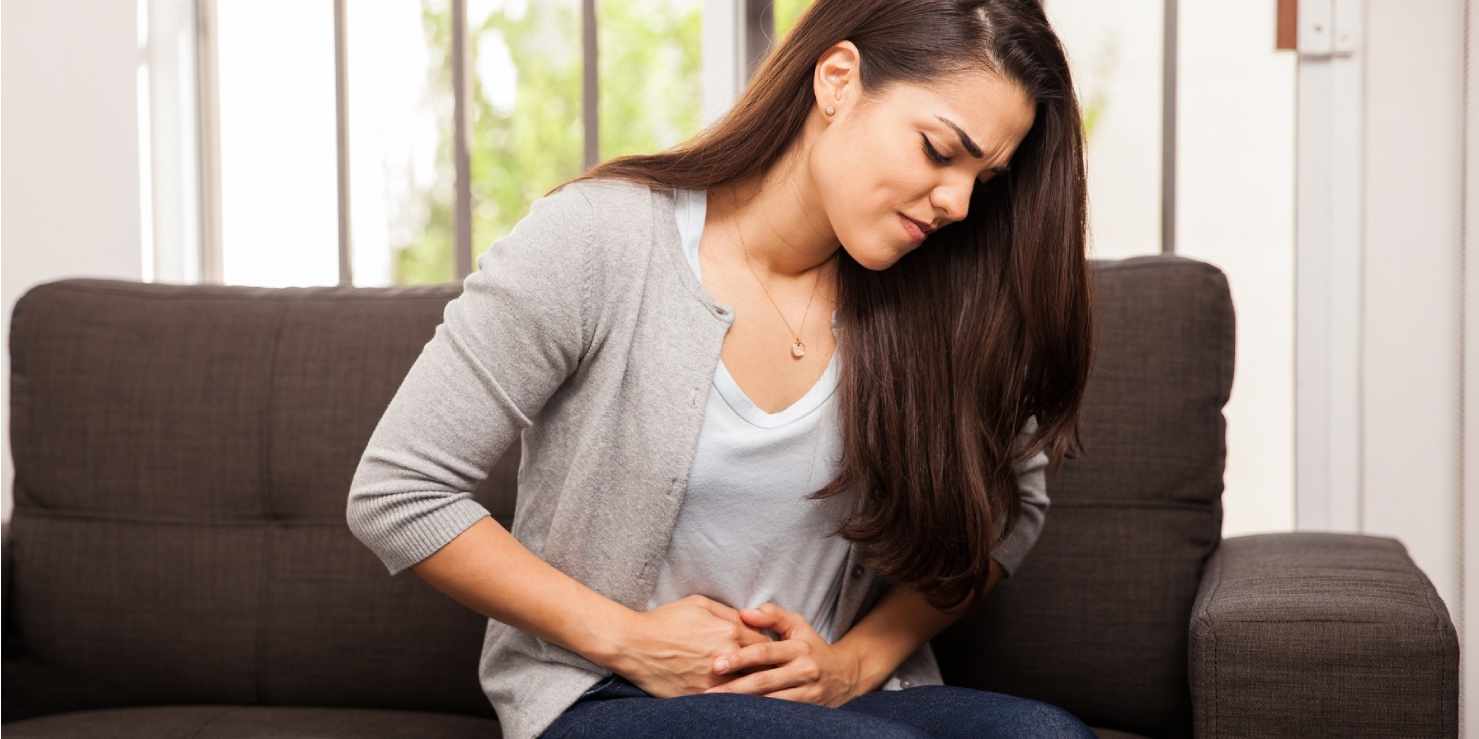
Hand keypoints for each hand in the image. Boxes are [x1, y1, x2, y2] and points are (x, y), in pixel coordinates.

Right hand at [612, 594, 775, 697]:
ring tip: (759, 690)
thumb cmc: (665, 620)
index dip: (768, 648)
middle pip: (760, 669)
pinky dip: (731, 700)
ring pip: (746, 689)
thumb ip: (728, 612)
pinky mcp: (699, 696)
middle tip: (771, 673)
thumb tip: (747, 620)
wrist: (634, 644)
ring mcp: (713, 680)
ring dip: (753, 688)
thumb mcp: (699, 604)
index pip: (764, 644)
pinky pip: (724, 702)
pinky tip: (734, 700)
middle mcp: (727, 658)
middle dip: (766, 670)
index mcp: (730, 632)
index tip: (768, 653)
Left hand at [702, 602, 862, 706]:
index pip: (765, 652)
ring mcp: (808, 693)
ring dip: (744, 706)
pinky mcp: (809, 710)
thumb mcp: (797, 625)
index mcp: (798, 647)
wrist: (846, 674)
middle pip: (765, 680)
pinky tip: (741, 719)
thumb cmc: (812, 646)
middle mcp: (804, 670)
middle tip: (708, 692)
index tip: (716, 663)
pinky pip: (781, 714)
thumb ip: (772, 616)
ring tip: (718, 708)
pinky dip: (761, 717)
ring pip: (771, 701)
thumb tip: (744, 612)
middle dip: (735, 687)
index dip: (740, 657)